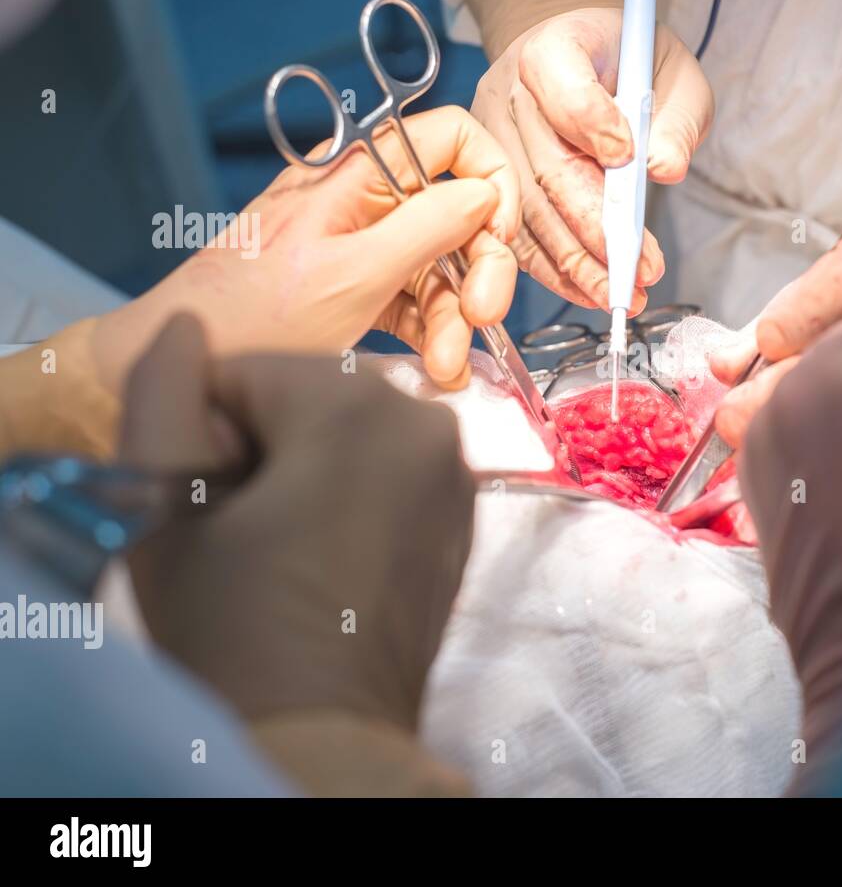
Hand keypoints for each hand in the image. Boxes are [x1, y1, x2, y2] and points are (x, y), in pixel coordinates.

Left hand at [94, 105, 520, 393]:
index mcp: (358, 170)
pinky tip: (436, 368)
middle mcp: (364, 196)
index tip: (497, 238)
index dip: (489, 181)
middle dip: (478, 269)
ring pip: (441, 266)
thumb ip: (427, 227)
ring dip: (454, 321)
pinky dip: (431, 334)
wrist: (188, 367)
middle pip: (456, 213)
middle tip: (481, 319)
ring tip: (445, 368)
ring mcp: (360, 243)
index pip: (452, 138)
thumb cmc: (252, 319)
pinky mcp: (356, 286)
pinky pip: (415, 300)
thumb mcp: (354, 273)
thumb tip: (484, 197)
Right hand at [119, 314, 474, 732]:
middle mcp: (425, 421)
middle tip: (245, 527)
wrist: (323, 729)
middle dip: (259, 443)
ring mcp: (455, 468)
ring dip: (303, 466)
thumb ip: (161, 393)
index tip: (211, 503)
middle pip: (302, 394)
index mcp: (358, 403)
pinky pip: (386, 467)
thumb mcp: (166, 504)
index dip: (203, 434)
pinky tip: (326, 551)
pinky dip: (350, 490)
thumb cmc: (235, 623)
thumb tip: (185, 329)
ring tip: (284, 542)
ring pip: (344, 428)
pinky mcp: (463, 511)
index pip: (241, 372)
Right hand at [472, 7, 712, 309]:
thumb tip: (664, 169)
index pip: (562, 84)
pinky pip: (515, 232)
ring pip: (526, 211)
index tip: (628, 159)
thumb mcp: (674, 76)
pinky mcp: (488, 178)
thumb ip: (675, 120)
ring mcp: (490, 138)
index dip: (592, 123)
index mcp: (554, 46)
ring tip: (618, 294)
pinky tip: (586, 288)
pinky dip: (553, 268)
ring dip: (575, 262)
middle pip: (545, 168)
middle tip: (637, 269)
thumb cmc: (632, 66)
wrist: (585, 57)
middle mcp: (510, 91)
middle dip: (594, 229)